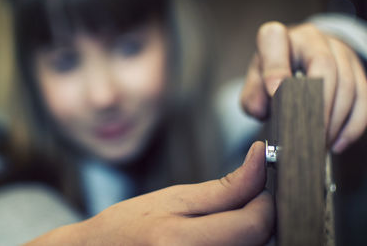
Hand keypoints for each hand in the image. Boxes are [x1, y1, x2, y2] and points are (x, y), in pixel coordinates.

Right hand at [26, 142, 273, 245]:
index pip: (255, 226)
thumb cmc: (130, 225)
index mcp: (181, 242)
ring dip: (246, 236)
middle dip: (254, 218)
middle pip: (260, 243)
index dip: (263, 200)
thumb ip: (224, 187)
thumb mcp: (174, 198)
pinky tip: (215, 240)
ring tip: (216, 226)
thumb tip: (259, 157)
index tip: (255, 183)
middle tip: (232, 205)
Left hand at [241, 22, 366, 153]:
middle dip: (317, 106)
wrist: (300, 59)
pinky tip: (337, 143)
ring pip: (348, 84)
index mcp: (279, 38)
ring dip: (335, 120)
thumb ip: (253, 96)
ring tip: (319, 144)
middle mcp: (312, 39)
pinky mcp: (357, 69)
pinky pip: (363, 97)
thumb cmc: (274, 73)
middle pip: (324, 67)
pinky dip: (351, 124)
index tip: (273, 92)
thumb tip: (261, 110)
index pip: (275, 41)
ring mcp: (339, 51)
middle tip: (308, 136)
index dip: (275, 68)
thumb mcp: (255, 81)